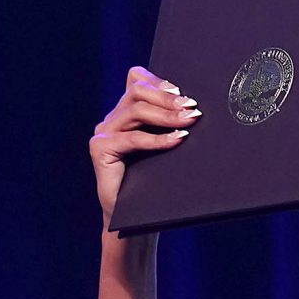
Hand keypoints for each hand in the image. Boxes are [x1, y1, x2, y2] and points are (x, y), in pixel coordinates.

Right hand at [91, 65, 198, 223]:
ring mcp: (104, 133)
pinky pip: (131, 139)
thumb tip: (198, 110)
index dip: (158, 80)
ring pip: (134, 111)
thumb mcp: (167, 150)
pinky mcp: (100, 149)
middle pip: (136, 92)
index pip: (136, 80)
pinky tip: (177, 139)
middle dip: (167, 98)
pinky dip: (157, 139)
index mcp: (127, 113)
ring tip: (189, 121)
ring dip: (166, 116)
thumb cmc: (156, 184)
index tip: (182, 91)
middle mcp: (113, 119)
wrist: (135, 218)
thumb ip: (173, 127)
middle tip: (191, 107)